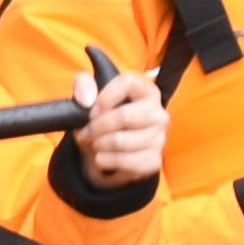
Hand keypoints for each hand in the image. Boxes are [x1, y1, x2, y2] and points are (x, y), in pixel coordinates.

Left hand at [69, 60, 168, 191]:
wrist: (108, 150)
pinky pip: (122, 161)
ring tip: (93, 144)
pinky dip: (104, 161)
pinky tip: (102, 157)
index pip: (128, 83)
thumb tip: (86, 100)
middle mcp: (158, 113)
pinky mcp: (153, 161)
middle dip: (97, 126)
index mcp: (146, 91)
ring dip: (98, 145)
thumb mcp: (90, 96)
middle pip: (124, 116)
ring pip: (120, 141)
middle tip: (86, 133)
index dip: (105, 96)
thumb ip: (83, 85)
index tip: (91, 112)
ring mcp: (159, 138)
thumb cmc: (102, 118)